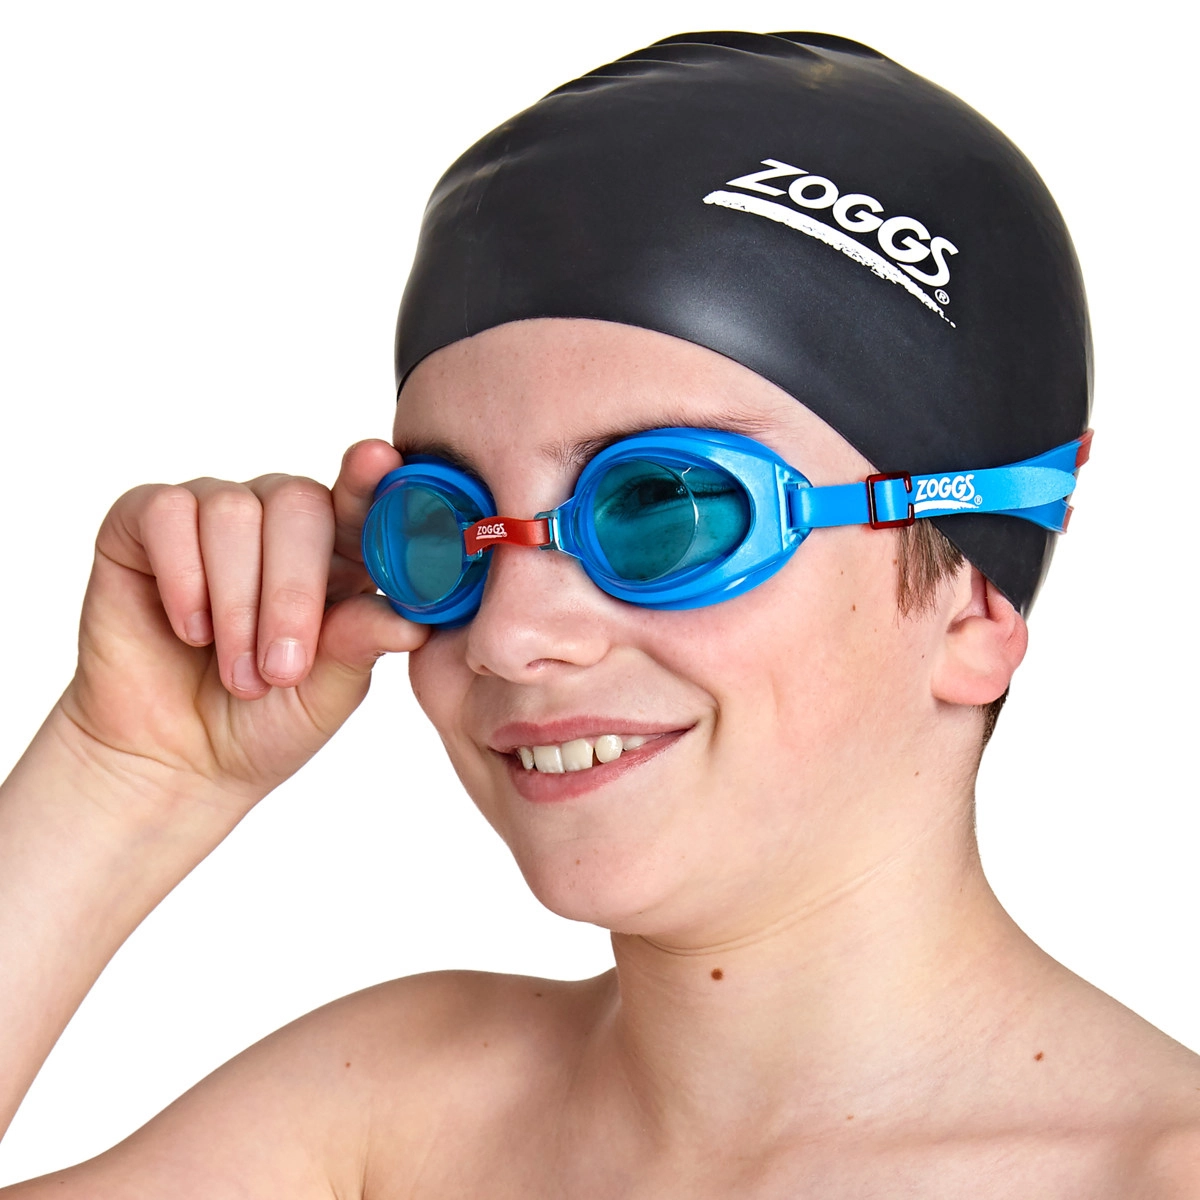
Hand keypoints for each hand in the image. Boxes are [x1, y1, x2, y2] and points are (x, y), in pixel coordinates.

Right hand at [54, 438, 427, 829]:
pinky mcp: (145, 523)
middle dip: (293, 591)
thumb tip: (413, 619)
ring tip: (237, 673)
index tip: (379, 463)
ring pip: (234, 511)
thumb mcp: (327, 693)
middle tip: (283, 669)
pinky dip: (183, 576)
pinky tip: (189, 628)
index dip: (372, 482)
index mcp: (340, 553)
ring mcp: (213, 517)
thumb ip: (362, 644)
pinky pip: (169, 513)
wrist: (175, 761)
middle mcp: (279, 524)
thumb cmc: (263, 722)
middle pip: (299, 503)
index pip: (363, 502)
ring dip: (237, 604)